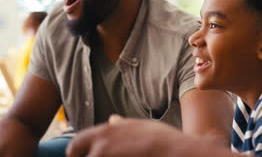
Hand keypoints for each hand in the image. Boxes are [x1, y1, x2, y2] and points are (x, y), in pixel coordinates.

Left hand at [66, 116, 181, 156]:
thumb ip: (121, 124)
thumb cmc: (160, 139)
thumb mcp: (139, 126)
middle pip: (77, 155)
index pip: (76, 144)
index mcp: (104, 132)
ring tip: (122, 156)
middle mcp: (100, 147)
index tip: (79, 156)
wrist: (174, 153)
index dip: (76, 152)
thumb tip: (112, 119)